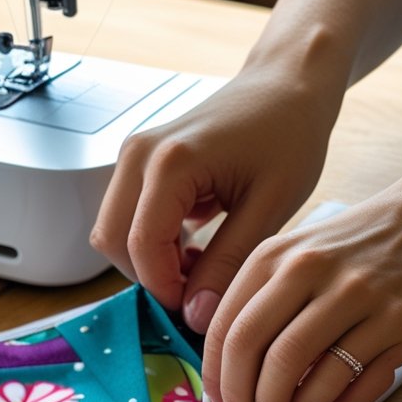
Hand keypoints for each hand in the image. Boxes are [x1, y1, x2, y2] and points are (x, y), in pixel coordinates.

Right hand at [90, 62, 341, 332]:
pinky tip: (195, 247)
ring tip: (202, 268)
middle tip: (199, 293)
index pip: (142, 247)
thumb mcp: (269, 209)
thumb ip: (227, 264)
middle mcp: (139, 154)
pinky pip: (126, 216)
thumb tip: (195, 317)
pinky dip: (151, 243)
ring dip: (149, 262)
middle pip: (112, 241)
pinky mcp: (139, 160)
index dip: (164, 289)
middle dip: (150, 277)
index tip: (198, 311)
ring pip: (113, 231)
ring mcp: (134, 154)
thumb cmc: (289, 135)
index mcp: (171, 163)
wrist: (287, 85)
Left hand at [202, 161, 401, 401]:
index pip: (226, 328)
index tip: (223, 399)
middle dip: (244, 398)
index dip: (218, 376)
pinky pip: (352, 383)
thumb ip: (264, 297)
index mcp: (277, 255)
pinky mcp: (398, 324)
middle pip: (253, 352)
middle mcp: (311, 272)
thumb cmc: (364, 243)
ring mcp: (357, 298)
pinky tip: (333, 401)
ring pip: (297, 372)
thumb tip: (231, 367)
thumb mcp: (302, 250)